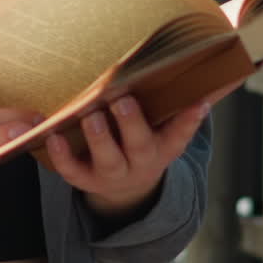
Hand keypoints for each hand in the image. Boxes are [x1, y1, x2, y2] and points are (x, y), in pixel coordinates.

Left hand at [44, 94, 210, 221]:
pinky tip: (51, 134)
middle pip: (139, 145)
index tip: (198, 101)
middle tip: (122, 100)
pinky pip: (72, 170)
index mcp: (163, 146)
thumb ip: (177, 105)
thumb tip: (211, 74)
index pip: (180, 133)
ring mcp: (113, 173)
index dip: (190, 119)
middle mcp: (141, 161)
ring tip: (90, 116)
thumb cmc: (141, 141)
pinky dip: (60, 154)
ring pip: (108, 160)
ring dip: (99, 138)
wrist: (125, 188)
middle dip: (132, 123)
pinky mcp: (85, 179)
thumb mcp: (162, 129)